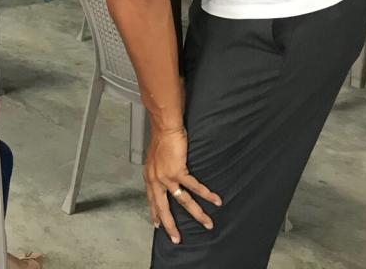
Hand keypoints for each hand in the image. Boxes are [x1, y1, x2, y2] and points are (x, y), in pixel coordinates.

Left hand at [143, 127, 221, 243]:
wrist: (165, 127)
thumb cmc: (162, 139)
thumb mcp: (155, 158)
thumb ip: (159, 170)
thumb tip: (165, 177)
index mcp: (150, 177)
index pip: (152, 200)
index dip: (155, 213)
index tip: (157, 225)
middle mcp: (156, 180)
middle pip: (163, 208)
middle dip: (170, 225)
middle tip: (177, 238)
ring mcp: (166, 177)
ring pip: (183, 202)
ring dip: (197, 213)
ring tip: (208, 223)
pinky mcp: (178, 172)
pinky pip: (195, 188)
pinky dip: (207, 195)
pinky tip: (216, 200)